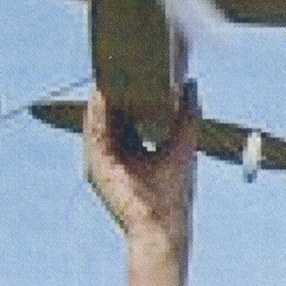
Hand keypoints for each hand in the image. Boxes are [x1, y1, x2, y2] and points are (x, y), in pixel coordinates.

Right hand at [82, 82, 200, 248]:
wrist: (161, 226)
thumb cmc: (173, 194)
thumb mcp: (181, 146)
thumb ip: (185, 116)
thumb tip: (191, 85)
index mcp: (133, 150)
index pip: (126, 114)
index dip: (130, 90)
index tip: (134, 66)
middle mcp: (114, 154)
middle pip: (110, 114)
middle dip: (113, 88)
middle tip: (118, 58)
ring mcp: (102, 160)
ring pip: (98, 120)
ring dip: (101, 95)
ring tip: (107, 68)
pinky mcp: (95, 167)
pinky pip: (93, 133)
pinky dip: (97, 112)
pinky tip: (102, 93)